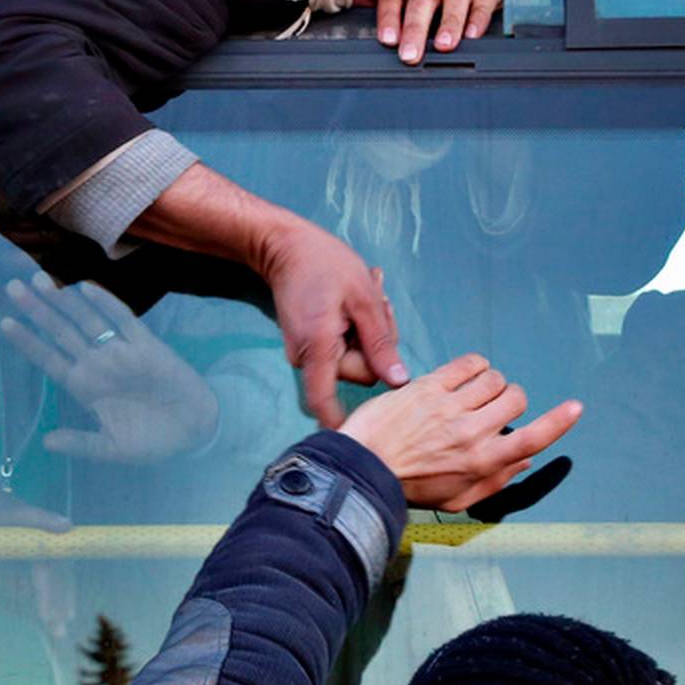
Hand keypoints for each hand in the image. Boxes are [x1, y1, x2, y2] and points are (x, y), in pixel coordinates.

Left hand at [0, 275, 219, 463]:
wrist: (195, 431)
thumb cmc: (152, 441)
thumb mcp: (113, 449)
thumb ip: (81, 443)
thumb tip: (46, 442)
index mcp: (85, 388)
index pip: (49, 359)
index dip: (28, 342)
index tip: (4, 323)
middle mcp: (97, 364)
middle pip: (61, 332)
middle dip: (37, 310)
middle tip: (12, 287)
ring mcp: (120, 352)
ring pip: (86, 320)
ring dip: (64, 300)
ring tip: (39, 280)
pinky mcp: (146, 345)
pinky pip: (123, 320)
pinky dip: (105, 304)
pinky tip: (86, 288)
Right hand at [250, 217, 407, 425]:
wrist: (285, 245)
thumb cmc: (325, 264)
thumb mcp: (364, 298)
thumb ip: (382, 342)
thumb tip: (398, 382)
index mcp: (319, 349)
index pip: (324, 402)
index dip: (343, 422)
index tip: (361, 439)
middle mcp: (307, 357)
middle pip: (358, 370)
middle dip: (377, 343)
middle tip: (381, 302)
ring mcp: (306, 350)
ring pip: (354, 356)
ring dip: (369, 330)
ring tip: (370, 293)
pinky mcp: (309, 341)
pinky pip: (342, 345)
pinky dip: (356, 326)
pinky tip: (357, 298)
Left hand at [339, 353, 580, 513]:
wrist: (362, 467)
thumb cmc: (410, 487)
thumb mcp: (458, 499)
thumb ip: (496, 480)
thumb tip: (526, 459)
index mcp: (483, 462)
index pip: (533, 438)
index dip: (559, 422)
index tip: (576, 407)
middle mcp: (472, 432)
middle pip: (516, 398)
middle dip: (512, 401)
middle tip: (493, 410)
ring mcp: (450, 406)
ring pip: (494, 378)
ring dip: (491, 384)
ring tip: (474, 395)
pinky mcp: (429, 385)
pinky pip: (469, 363)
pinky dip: (475, 366)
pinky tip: (466, 376)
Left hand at [362, 0, 502, 64]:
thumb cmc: (438, 8)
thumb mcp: (414, 14)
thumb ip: (398, 27)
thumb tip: (385, 46)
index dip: (389, 18)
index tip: (388, 40)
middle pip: (422, 1)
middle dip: (415, 29)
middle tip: (410, 54)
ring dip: (449, 22)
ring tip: (443, 45)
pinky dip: (479, 16)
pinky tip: (472, 35)